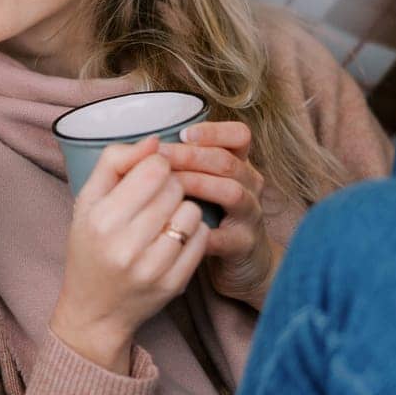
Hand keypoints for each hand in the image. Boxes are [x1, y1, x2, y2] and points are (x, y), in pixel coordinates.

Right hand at [50, 136, 208, 372]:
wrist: (95, 309)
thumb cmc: (90, 247)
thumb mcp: (87, 201)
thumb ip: (114, 162)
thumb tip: (154, 140)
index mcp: (102, 219)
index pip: (153, 169)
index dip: (156, 165)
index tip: (148, 174)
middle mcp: (126, 245)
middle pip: (175, 188)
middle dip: (170, 185)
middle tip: (157, 197)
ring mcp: (152, 268)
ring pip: (191, 211)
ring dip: (183, 208)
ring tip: (166, 217)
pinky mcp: (173, 284)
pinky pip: (201, 238)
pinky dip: (193, 231)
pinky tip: (175, 236)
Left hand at [157, 121, 277, 306]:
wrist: (238, 263)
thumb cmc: (208, 215)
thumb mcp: (199, 184)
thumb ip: (180, 162)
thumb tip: (145, 144)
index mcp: (237, 163)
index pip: (239, 136)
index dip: (214, 131)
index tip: (183, 133)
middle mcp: (249, 184)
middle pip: (227, 161)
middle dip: (191, 156)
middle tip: (160, 156)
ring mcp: (250, 213)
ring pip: (232, 191)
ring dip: (198, 184)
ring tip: (168, 186)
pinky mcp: (245, 244)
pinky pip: (227, 236)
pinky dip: (203, 232)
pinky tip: (178, 228)